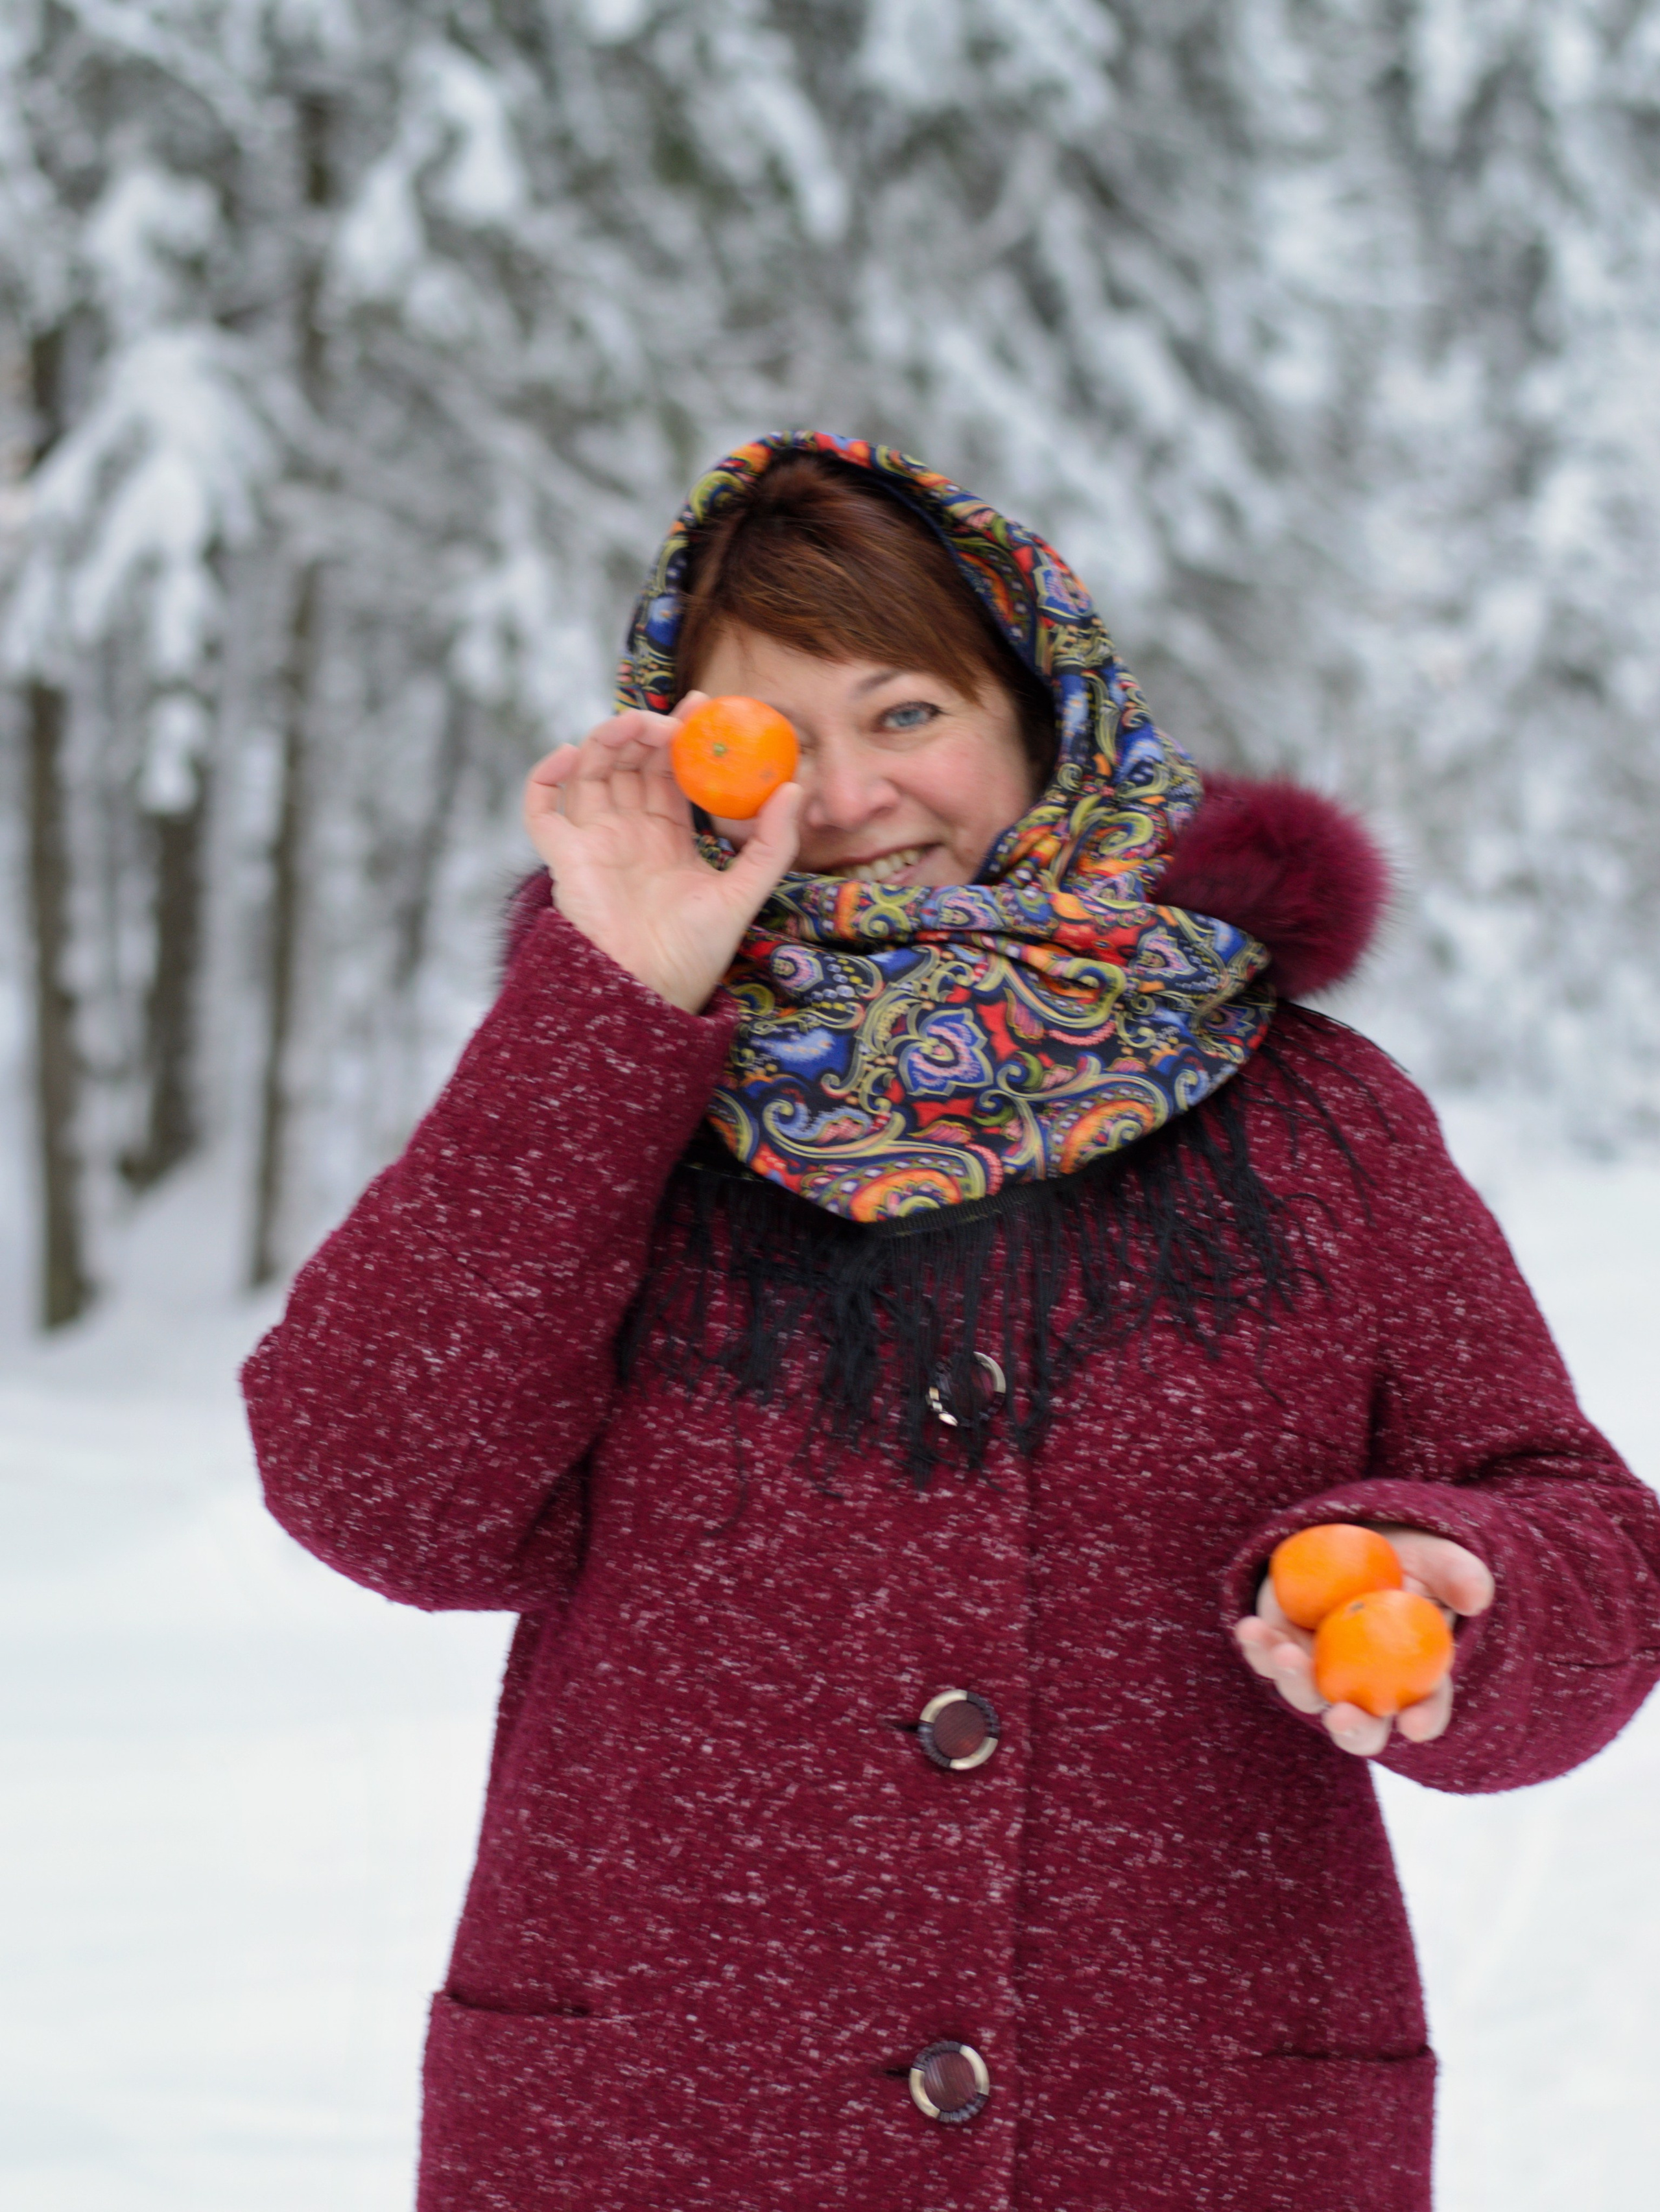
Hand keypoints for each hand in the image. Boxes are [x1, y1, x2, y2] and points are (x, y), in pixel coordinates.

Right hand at [523, 695, 802, 1013]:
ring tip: (638, 724)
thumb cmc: (693, 955)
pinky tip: (572, 752)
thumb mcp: (744, 895)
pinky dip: (546, 776)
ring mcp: (593, 843)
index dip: (685, 738)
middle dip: (648, 730)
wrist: (648, 995)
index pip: (672, 774)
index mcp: (667, 840)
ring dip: (608, 739)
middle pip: (630, 764)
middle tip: (677, 717)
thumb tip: (794, 787)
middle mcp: (627, 835)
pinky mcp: (564, 858)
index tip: (705, 705)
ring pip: (590, 772)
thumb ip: (771, 844)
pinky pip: (541, 809)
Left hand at [1232, 1524, 1495, 1756]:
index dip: (1425, 1719)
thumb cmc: (1406, 1551)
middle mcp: (1366, 1687)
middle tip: (1342, 1717)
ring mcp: (1321, 1670)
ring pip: (1307, 1695)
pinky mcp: (1283, 1644)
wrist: (1352, 1531)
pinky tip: (1250, 1630)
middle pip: (1362, 1726)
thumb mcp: (1436, 1555)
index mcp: (1415, 1675)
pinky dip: (1258, 1647)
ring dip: (1296, 1683)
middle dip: (1353, 1730)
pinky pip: (1268, 1655)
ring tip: (1288, 1654)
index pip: (1426, 1707)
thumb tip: (1476, 1597)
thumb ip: (1458, 1574)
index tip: (1414, 1725)